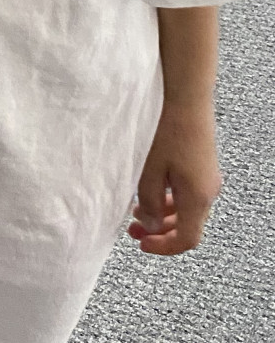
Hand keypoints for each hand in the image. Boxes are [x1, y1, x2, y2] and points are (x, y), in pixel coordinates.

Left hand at [127, 102, 220, 255]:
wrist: (185, 95)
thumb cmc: (166, 129)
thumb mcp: (149, 170)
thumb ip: (147, 202)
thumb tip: (150, 224)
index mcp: (198, 197)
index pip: (187, 239)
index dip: (163, 247)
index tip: (141, 243)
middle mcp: (208, 190)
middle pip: (187, 226)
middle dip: (159, 232)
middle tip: (133, 230)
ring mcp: (207, 176)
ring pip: (186, 209)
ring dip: (162, 214)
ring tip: (135, 209)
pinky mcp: (202, 163)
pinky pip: (186, 192)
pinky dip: (168, 198)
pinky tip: (148, 189)